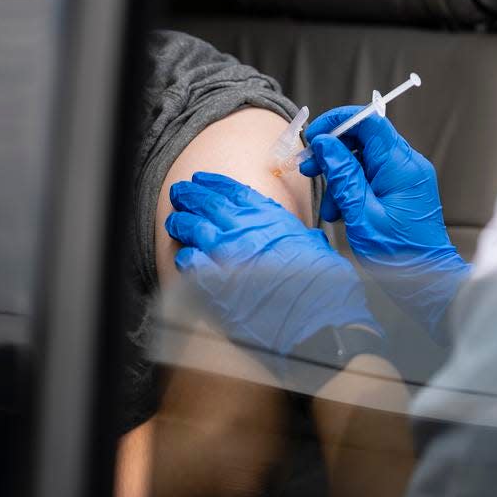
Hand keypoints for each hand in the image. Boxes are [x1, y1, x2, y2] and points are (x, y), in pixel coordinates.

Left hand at [165, 172, 379, 355]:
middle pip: (207, 204)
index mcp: (268, 217)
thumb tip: (308, 239)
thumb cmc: (321, 284)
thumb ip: (302, 238)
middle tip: (178, 193)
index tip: (201, 179)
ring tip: (174, 222)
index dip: (213, 184)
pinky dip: (185, 257)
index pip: (234, 191)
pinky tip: (184, 256)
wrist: (314, 316)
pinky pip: (189, 261)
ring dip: (180, 223)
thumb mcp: (315, 247)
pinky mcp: (213, 280)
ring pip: (192, 228)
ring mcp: (225, 253)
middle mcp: (243, 229)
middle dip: (189, 196)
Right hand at [300, 107, 470, 340]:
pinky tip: (341, 212)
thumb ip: (343, 175)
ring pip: (363, 160)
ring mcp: (405, 177)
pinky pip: (370, 177)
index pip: (370, 122)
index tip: (313, 137)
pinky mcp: (401, 190)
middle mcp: (407, 165)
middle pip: (363, 140)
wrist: (426, 280)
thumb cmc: (399, 254)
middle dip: (332, 154)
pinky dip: (351, 189)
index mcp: (402, 167)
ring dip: (339, 178)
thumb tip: (326, 144)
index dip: (338, 122)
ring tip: (329, 208)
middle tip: (308, 169)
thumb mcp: (361, 214)